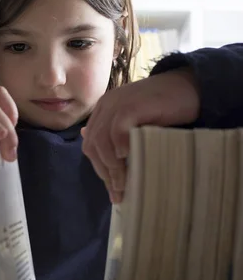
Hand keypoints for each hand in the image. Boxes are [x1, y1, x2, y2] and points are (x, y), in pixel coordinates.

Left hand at [81, 68, 199, 202]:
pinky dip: (120, 147)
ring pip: (102, 141)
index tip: (113, 189)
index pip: (91, 143)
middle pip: (93, 144)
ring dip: (112, 167)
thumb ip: (117, 135)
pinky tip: (129, 157)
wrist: (188, 87)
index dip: (99, 168)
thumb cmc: (166, 108)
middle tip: (118, 192)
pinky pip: (117, 130)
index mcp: (104, 109)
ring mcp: (118, 103)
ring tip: (124, 183)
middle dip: (104, 172)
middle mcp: (106, 105)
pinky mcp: (132, 105)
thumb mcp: (137, 123)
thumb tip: (98, 153)